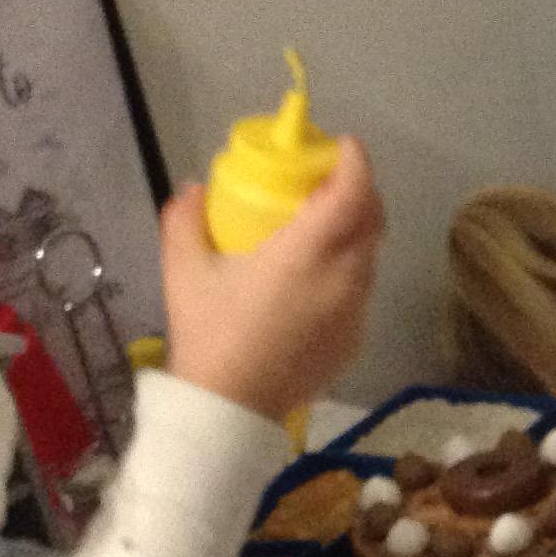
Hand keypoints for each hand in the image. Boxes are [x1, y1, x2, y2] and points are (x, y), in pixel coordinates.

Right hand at [161, 136, 383, 420]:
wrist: (230, 410)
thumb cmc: (209, 335)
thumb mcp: (184, 271)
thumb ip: (186, 219)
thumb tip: (194, 188)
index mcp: (307, 254)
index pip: (352, 194)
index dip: (355, 163)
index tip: (344, 146)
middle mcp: (344, 279)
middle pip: (371, 221)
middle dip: (359, 191)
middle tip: (329, 181)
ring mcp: (355, 312)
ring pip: (370, 257)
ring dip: (356, 232)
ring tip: (323, 226)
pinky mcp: (355, 339)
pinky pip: (362, 290)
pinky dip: (350, 269)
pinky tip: (318, 276)